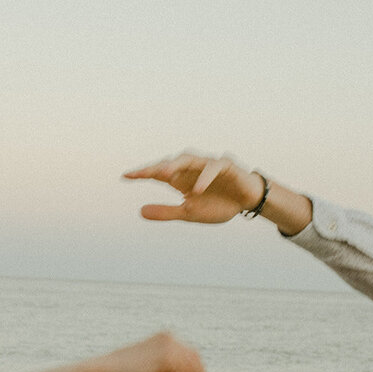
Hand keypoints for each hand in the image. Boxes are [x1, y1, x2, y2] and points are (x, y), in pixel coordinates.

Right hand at [91, 332, 208, 371]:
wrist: (108, 368)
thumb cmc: (126, 368)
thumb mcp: (152, 364)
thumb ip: (168, 365)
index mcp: (167, 337)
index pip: (191, 355)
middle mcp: (170, 339)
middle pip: (195, 361)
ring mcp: (168, 348)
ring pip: (193, 369)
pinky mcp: (165, 360)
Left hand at [123, 153, 263, 223]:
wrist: (246, 202)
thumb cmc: (217, 204)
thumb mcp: (189, 213)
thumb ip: (166, 212)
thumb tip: (140, 212)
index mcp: (181, 178)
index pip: (158, 173)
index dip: (143, 173)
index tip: (126, 176)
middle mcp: (192, 168)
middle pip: (171, 162)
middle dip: (156, 167)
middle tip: (140, 174)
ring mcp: (208, 164)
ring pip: (190, 158)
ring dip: (177, 165)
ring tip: (164, 174)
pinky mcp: (226, 165)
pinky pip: (214, 167)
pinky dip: (205, 177)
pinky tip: (197, 190)